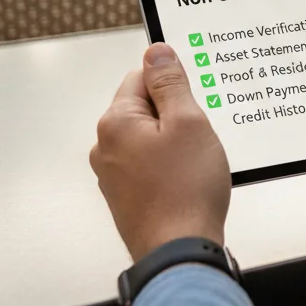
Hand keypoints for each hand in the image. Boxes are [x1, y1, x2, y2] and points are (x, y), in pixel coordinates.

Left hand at [90, 43, 230, 262]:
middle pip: (145, 106)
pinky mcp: (126, 195)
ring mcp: (113, 174)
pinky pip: (150, 162)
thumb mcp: (188, 121)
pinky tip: (189, 178)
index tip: (193, 99)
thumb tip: (156, 52)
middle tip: (200, 132)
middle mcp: (106, 147)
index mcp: (116, 122)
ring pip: (150, 136)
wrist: (179, 252)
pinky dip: (171, 164)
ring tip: (197, 160)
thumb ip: (171, 83)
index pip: (142, 76)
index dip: (174, 84)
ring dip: (176, 140)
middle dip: (176, 114)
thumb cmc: (186, 190)